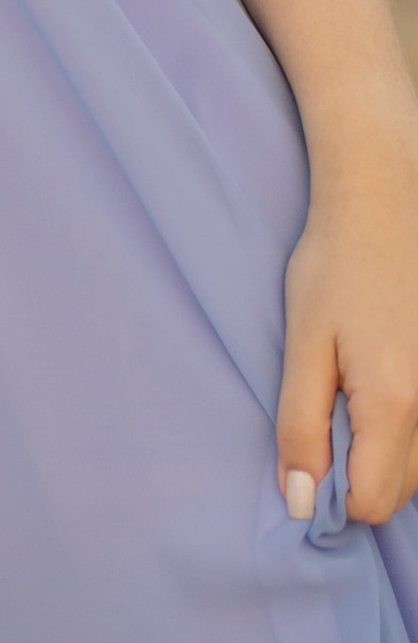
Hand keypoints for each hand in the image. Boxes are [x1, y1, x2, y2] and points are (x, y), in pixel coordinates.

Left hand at [280, 114, 417, 525]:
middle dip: (359, 473)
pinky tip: (381, 378)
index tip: (308, 456)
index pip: (373, 504)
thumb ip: (300, 426)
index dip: (332, 494)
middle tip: (325, 414)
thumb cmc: (336, 263)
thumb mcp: (304, 342)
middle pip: (401, 491)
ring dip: (383, 450)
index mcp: (394, 404)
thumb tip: (301, 501)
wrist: (386, 200)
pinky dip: (404, 424)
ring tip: (352, 388)